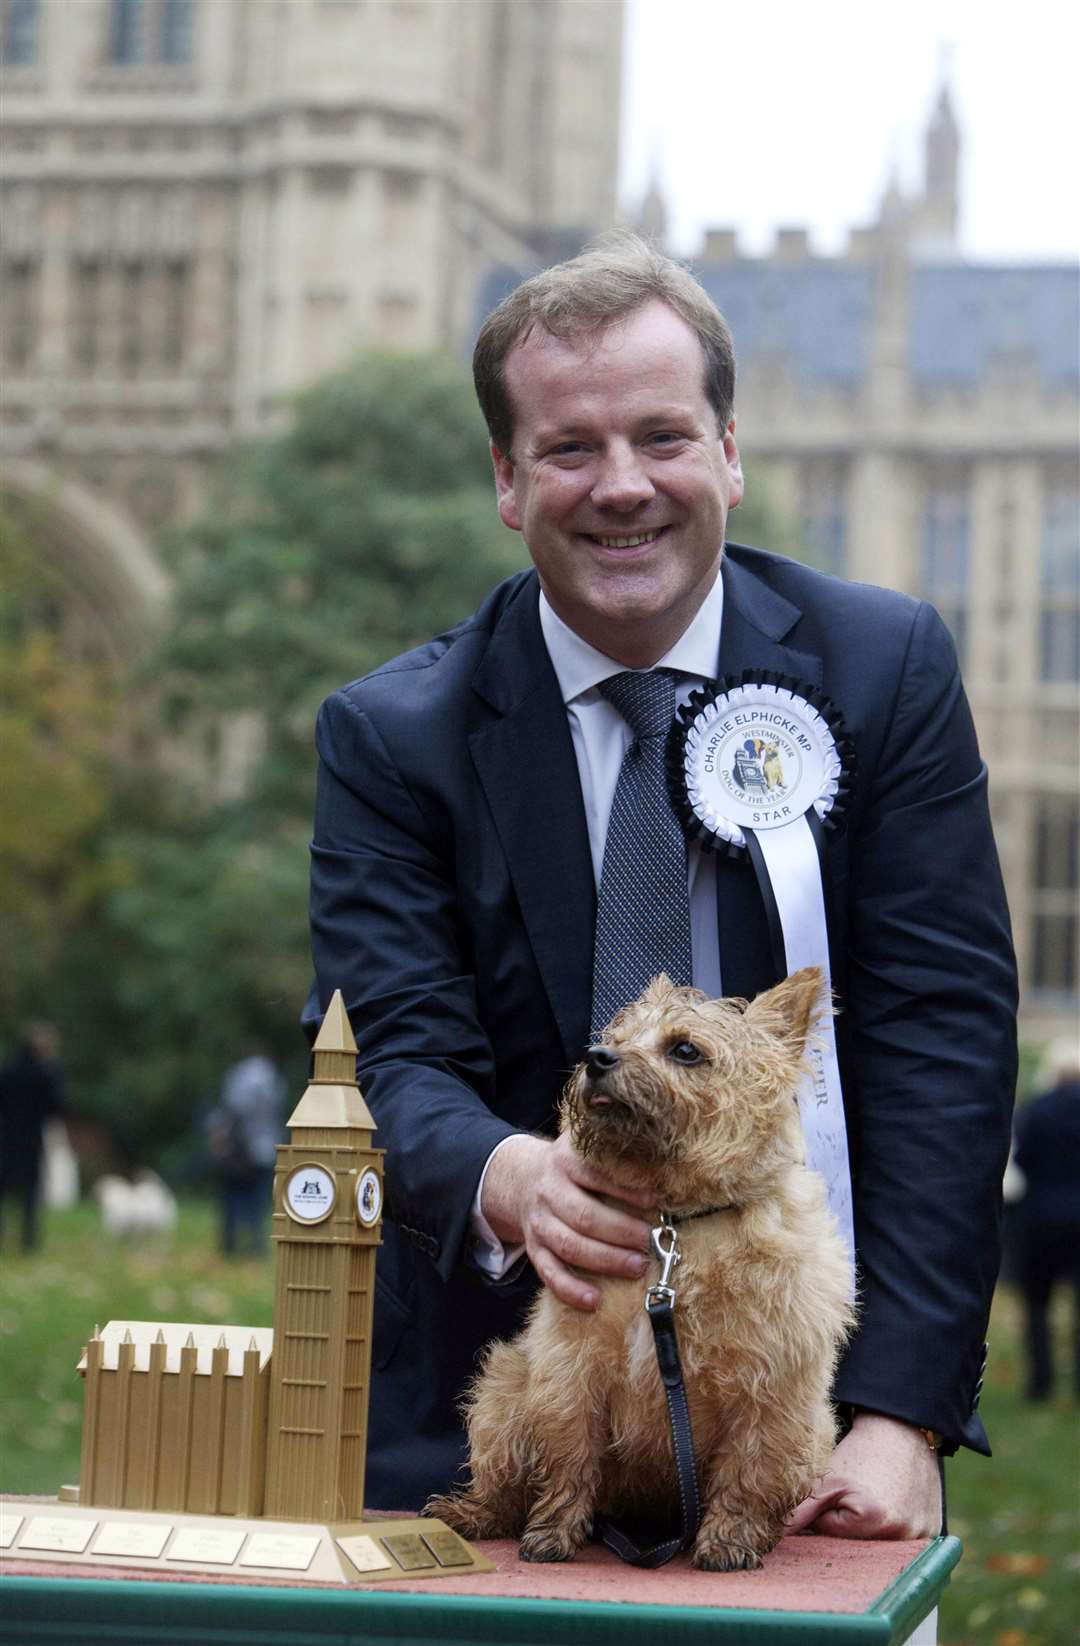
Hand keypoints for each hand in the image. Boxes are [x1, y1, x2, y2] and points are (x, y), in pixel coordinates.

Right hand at [480, 1133, 656, 1310]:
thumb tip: (664, 1169)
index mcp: (565, 1161)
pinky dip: (570, 1289)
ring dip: (606, 1260)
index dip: (626, 1191)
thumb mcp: (586, 1150)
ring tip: (637, 1267)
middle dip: (621, 1231)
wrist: (522, 1179)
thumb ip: (615, 1157)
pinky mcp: (534, 1248)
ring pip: (569, 1246)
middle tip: (650, 1241)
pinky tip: (594, 1300)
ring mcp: (539, 1222)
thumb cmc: (573, 1169)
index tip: (656, 1202)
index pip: (596, 1175)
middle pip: (584, 1215)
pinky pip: (548, 1273)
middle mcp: (549, 1191)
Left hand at [786, 1412, 942, 1539]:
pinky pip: (901, 1546)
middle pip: (853, 1550)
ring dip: (867, 1533)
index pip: (827, 1538)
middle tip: (850, 1499)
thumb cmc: (860, 1453)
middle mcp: (901, 1535)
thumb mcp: (827, 1478)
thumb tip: (773, 1540)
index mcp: (873, 1520)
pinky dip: (891, 1532)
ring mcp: (921, 1538)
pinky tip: (890, 1506)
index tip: (834, 1493)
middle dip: (843, 1531)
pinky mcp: (932, 1535)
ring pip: (875, 1549)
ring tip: (871, 1499)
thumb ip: (799, 1512)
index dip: (823, 1515)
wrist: (902, 1432)